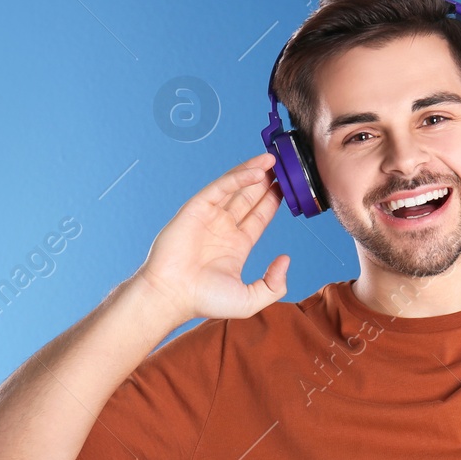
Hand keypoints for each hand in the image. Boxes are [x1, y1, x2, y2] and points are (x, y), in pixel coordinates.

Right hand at [135, 153, 289, 320]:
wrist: (172, 295)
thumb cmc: (204, 301)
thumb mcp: (249, 299)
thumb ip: (274, 285)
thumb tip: (286, 259)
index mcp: (236, 245)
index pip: (259, 216)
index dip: (273, 201)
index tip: (288, 188)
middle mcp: (223, 227)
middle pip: (249, 197)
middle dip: (266, 182)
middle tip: (284, 167)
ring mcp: (209, 216)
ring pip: (235, 187)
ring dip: (254, 172)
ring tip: (273, 159)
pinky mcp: (196, 208)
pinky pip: (221, 187)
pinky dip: (239, 177)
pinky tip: (257, 171)